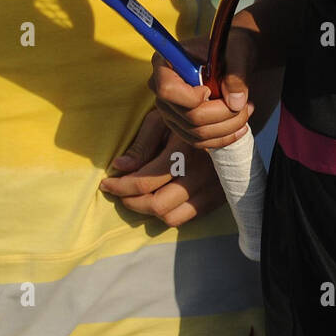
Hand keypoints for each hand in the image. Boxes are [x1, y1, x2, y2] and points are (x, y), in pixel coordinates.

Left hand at [100, 107, 226, 225]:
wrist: (228, 122)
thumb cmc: (189, 118)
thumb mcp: (164, 120)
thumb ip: (142, 144)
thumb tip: (120, 166)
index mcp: (183, 151)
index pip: (144, 181)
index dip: (119, 186)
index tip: (106, 183)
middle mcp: (199, 174)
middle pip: (157, 205)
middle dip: (130, 201)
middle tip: (119, 191)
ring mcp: (211, 189)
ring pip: (171, 217)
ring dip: (148, 211)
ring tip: (137, 197)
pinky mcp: (217, 198)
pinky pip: (187, 218)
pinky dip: (168, 213)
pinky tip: (159, 198)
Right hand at [150, 29, 257, 149]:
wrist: (230, 58)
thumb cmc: (230, 50)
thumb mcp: (237, 53)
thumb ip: (236, 74)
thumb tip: (235, 103)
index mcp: (165, 63)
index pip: (168, 90)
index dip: (192, 97)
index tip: (211, 89)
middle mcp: (160, 88)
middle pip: (189, 116)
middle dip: (223, 115)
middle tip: (246, 105)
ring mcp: (168, 110)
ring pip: (196, 133)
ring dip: (227, 127)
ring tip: (247, 111)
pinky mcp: (180, 125)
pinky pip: (199, 142)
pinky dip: (223, 138)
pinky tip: (240, 127)